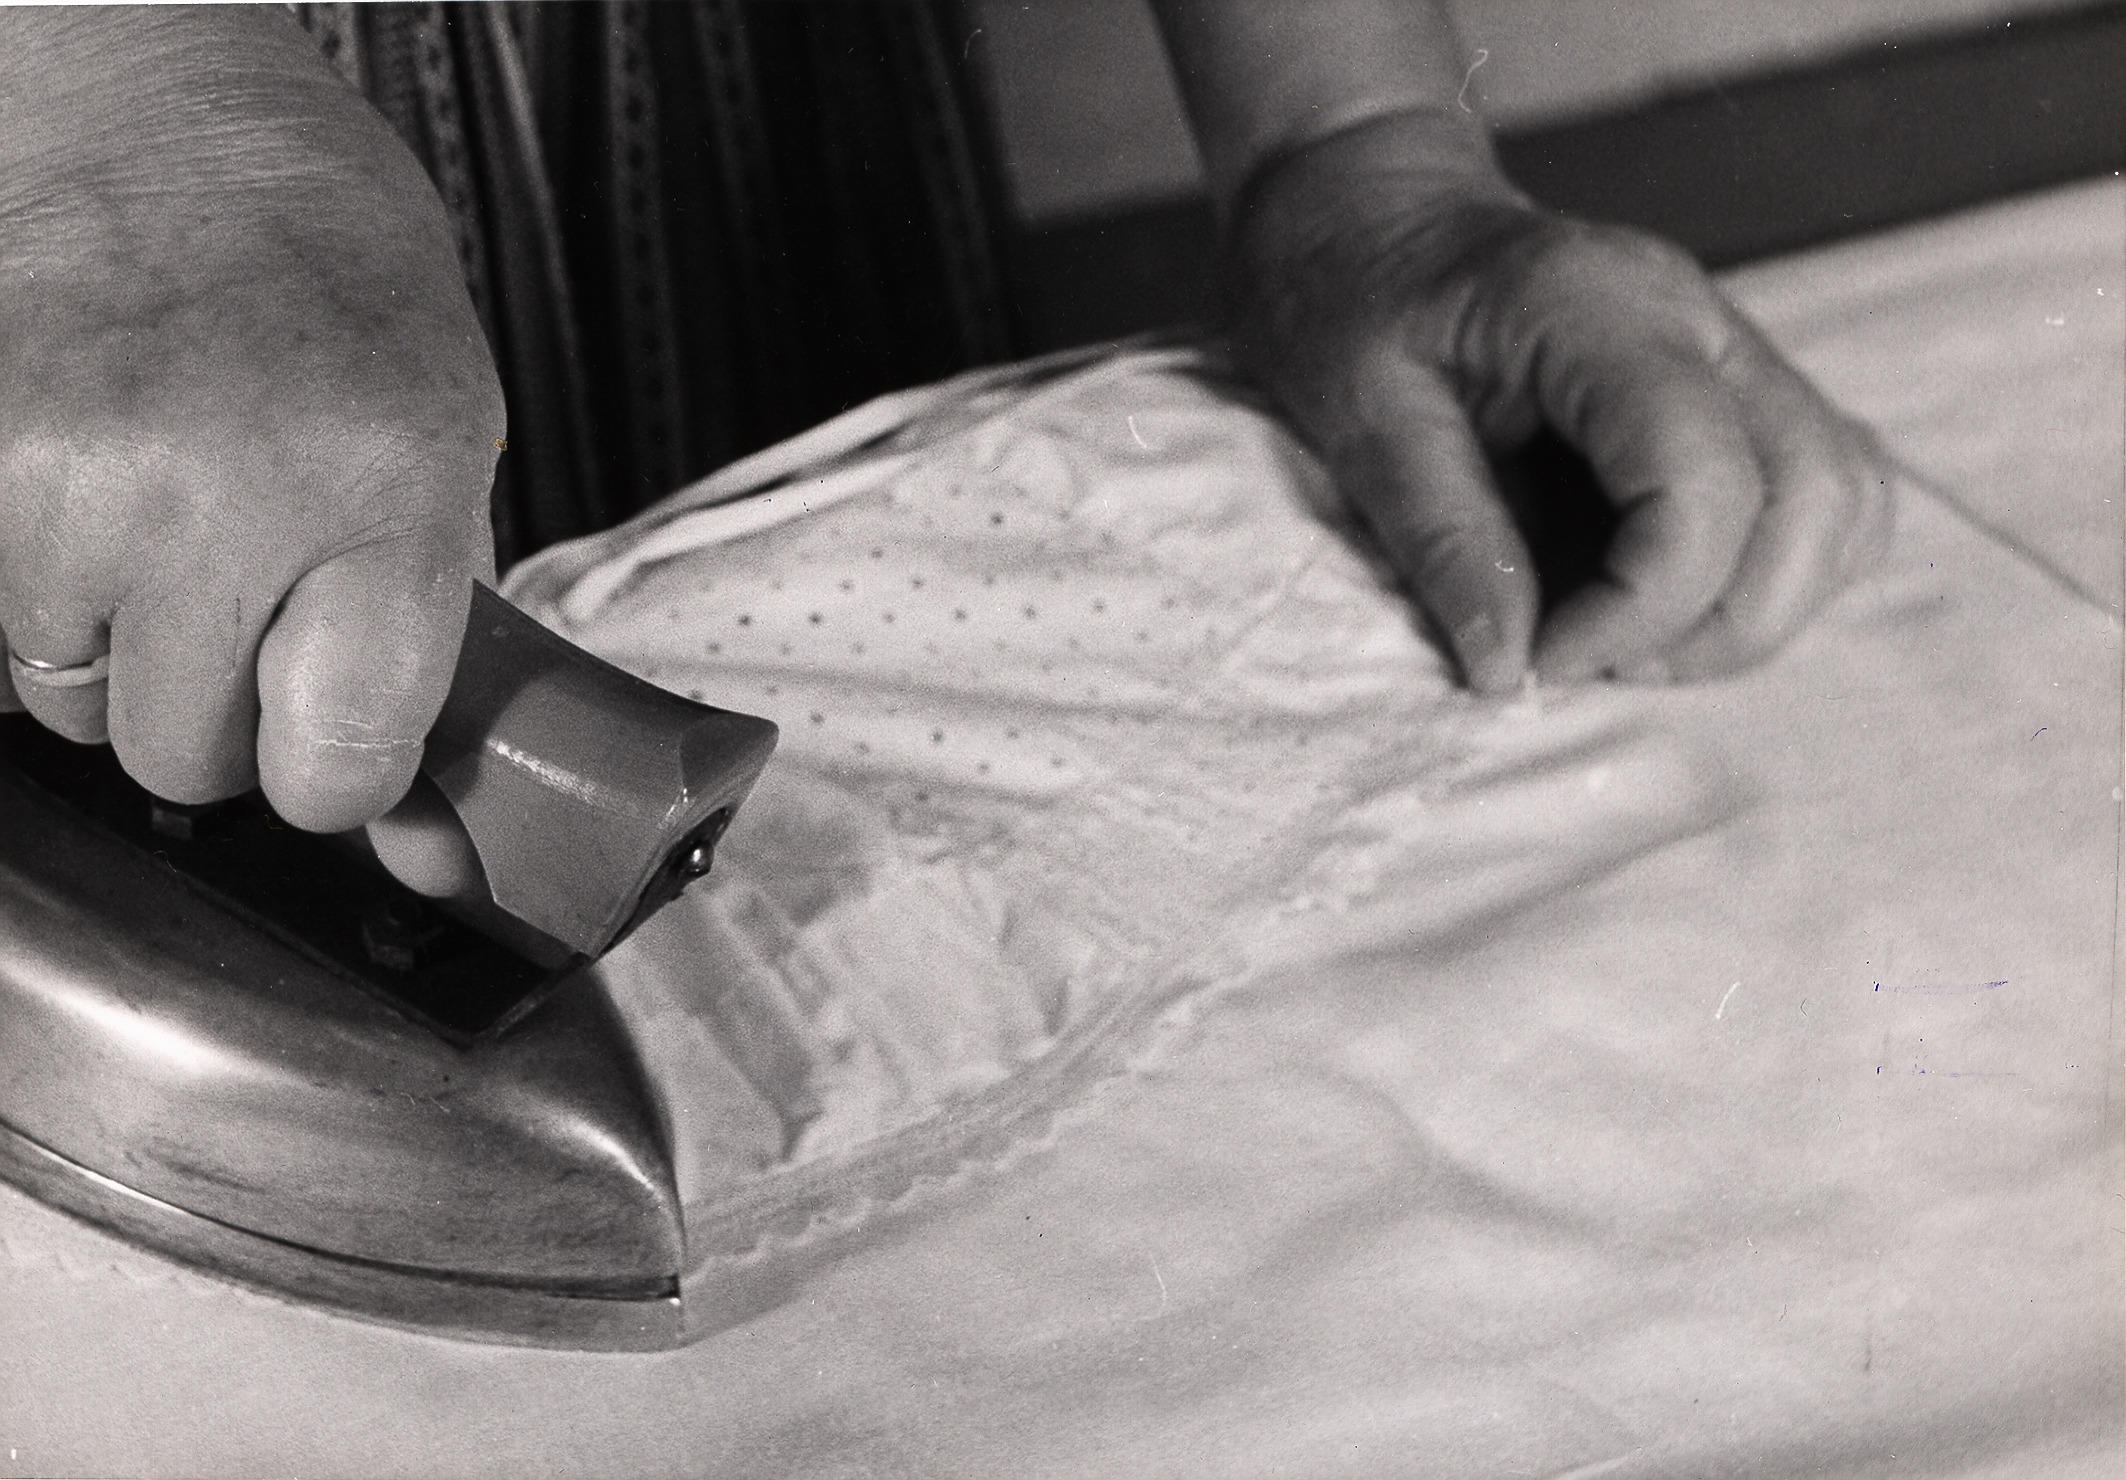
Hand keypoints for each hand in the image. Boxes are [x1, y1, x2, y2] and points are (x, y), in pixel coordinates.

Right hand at [0, 9, 501, 831]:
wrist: (150, 106)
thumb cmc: (320, 254)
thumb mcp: (449, 430)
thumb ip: (427, 623)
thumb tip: (421, 815)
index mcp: (384, 485)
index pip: (336, 764)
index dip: (335, 774)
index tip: (334, 741)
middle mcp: (219, 491)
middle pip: (184, 757)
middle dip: (219, 712)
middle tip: (246, 604)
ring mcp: (65, 478)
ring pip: (73, 700)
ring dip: (119, 645)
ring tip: (164, 516)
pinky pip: (0, 624)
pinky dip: (44, 589)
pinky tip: (95, 496)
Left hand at [1227, 112, 1895, 691]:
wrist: (1378, 221)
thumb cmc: (1354, 304)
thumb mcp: (1359, 420)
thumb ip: (1442, 540)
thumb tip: (1509, 669)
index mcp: (1600, 311)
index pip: (1701, 479)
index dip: (1643, 604)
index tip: (1541, 661)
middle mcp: (1700, 322)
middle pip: (1815, 493)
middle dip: (1720, 623)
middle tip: (1592, 660)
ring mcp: (1736, 351)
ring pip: (1844, 499)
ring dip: (1755, 608)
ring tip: (1626, 639)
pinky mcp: (1739, 392)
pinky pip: (1825, 495)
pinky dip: (1768, 575)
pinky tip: (1658, 601)